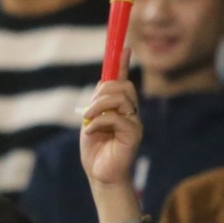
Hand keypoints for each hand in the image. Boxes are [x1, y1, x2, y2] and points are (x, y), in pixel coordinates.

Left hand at [80, 69, 142, 190]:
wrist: (99, 174)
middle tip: (89, 110)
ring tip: (88, 120)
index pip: (123, 81)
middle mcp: (131, 112)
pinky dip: (98, 122)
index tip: (124, 48)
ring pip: (120, 98)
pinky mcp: (133, 134)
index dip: (123, 64)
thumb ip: (97, 103)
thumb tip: (102, 83)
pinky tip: (91, 132)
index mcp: (120, 108)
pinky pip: (117, 117)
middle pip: (123, 86)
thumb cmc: (95, 150)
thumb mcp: (91, 121)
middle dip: (102, 92)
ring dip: (98, 106)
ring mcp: (134, 122)